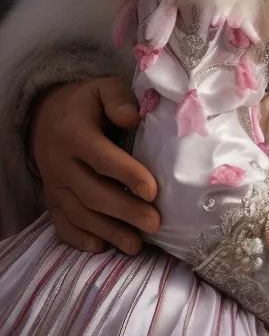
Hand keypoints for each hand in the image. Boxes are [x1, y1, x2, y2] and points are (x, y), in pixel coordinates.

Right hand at [31, 78, 159, 254]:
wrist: (47, 115)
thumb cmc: (87, 103)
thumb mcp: (103, 88)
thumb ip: (119, 99)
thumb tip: (133, 117)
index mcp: (74, 133)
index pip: (102, 159)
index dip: (128, 175)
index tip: (153, 191)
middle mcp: (59, 162)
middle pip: (92, 193)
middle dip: (124, 211)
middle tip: (154, 223)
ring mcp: (54, 184)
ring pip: (79, 213)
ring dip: (108, 231)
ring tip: (136, 245)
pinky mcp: (51, 198)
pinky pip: (61, 223)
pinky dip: (79, 238)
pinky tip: (101, 247)